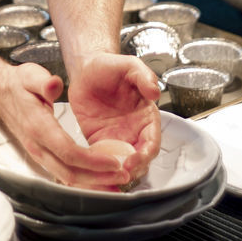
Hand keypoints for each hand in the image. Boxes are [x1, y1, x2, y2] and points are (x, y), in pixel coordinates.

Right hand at [0, 62, 128, 189]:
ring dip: (92, 184)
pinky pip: (63, 174)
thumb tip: (54, 85)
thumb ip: (43, 81)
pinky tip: (100, 180)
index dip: (92, 161)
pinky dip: (83, 180)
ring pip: (66, 178)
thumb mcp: (30, 75)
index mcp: (38, 127)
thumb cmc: (18, 85)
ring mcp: (39, 154)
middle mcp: (38, 146)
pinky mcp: (43, 156)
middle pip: (69, 173)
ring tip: (116, 182)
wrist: (1, 94)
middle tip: (123, 175)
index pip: (68, 152)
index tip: (114, 161)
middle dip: (97, 178)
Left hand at [67, 53, 161, 184]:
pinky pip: (101, 160)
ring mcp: (116, 138)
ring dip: (117, 173)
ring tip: (106, 175)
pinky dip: (100, 169)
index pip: (152, 143)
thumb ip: (144, 76)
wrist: (86, 69)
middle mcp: (134, 131)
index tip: (134, 160)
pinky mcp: (98, 141)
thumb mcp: (129, 65)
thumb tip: (155, 91)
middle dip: (133, 170)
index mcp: (146, 117)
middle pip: (140, 160)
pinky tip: (92, 171)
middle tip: (120, 172)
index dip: (145, 154)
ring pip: (122, 165)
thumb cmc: (110, 67)